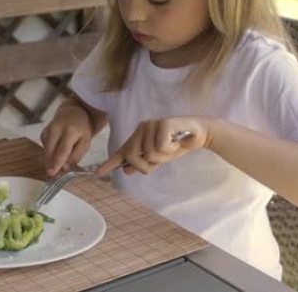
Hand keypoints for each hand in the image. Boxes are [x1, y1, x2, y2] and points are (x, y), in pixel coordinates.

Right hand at [41, 105, 92, 177]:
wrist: (73, 112)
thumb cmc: (81, 129)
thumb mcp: (85, 142)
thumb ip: (76, 155)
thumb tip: (65, 167)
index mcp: (70, 130)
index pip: (62, 150)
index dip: (57, 163)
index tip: (52, 173)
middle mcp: (56, 128)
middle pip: (50, 150)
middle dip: (49, 164)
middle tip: (51, 176)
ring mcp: (48, 129)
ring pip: (46, 150)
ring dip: (49, 161)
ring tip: (54, 170)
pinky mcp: (43, 132)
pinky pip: (45, 147)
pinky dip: (49, 154)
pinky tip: (55, 155)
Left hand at [95, 116, 212, 176]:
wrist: (200, 133)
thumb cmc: (177, 144)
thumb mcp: (158, 158)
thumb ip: (143, 162)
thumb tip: (127, 170)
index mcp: (138, 136)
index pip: (122, 151)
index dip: (109, 163)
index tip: (98, 173)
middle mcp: (142, 128)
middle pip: (133, 156)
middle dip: (147, 165)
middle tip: (161, 160)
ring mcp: (151, 125)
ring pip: (148, 154)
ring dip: (163, 157)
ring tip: (172, 148)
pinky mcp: (162, 124)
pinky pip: (160, 148)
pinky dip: (171, 150)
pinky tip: (177, 142)